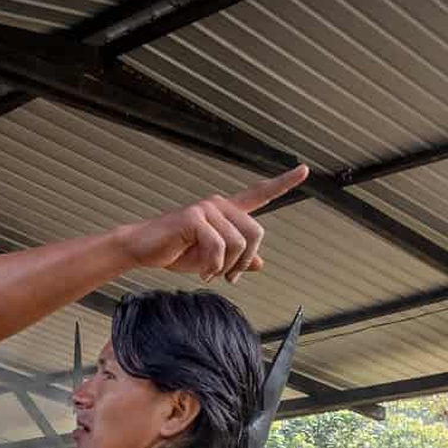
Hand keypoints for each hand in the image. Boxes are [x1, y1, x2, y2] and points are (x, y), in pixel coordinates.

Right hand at [118, 166, 308, 283]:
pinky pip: (218, 248)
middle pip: (256, 233)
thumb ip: (238, 259)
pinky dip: (212, 266)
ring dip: (225, 268)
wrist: (143, 249)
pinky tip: (201, 270)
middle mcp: (220, 204)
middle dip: (245, 262)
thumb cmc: (176, 251)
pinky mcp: (194, 217)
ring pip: (237, 244)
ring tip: (209, 273)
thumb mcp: (212, 259)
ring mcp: (207, 208)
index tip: (304, 169)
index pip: (260, 194)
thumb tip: (261, 264)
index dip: (284, 183)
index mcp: (227, 211)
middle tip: (229, 277)